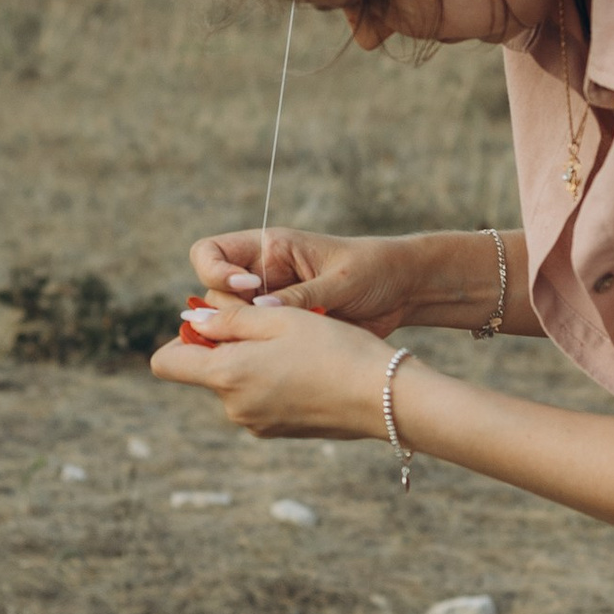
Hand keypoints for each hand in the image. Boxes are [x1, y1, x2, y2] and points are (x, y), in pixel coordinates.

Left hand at [149, 294, 400, 437]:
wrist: (384, 398)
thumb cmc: (334, 349)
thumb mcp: (280, 318)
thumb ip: (229, 319)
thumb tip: (193, 319)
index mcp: (226, 375)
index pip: (166, 362)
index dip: (181, 338)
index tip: (214, 321)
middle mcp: (234, 407)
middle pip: (208, 371)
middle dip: (229, 346)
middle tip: (274, 325)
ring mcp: (257, 423)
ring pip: (238, 383)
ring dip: (256, 362)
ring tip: (299, 346)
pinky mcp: (280, 431)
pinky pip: (262, 399)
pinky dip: (275, 381)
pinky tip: (311, 370)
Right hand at [186, 226, 436, 336]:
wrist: (403, 291)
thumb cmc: (374, 269)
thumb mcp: (339, 280)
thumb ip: (301, 295)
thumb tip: (259, 310)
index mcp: (267, 249)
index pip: (210, 253)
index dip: (216, 271)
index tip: (248, 287)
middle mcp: (260, 277)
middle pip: (213, 297)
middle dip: (228, 314)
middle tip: (260, 328)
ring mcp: (268, 307)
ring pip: (231, 327)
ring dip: (245, 338)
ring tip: (275, 348)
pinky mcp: (282, 333)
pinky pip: (256, 346)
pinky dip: (260, 356)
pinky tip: (281, 365)